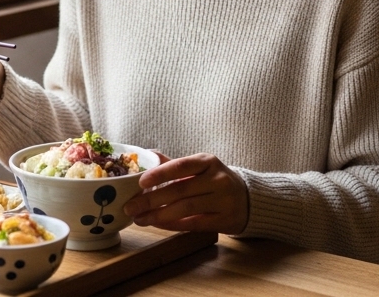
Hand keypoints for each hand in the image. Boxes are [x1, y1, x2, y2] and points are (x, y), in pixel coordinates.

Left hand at [123, 153, 249, 234]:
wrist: (248, 199)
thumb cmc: (215, 180)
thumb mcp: (199, 166)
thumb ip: (173, 163)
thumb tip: (146, 154)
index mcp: (208, 161)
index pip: (181, 165)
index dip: (160, 174)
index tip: (140, 182)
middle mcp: (217, 179)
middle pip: (180, 190)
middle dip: (151, 200)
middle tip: (130, 207)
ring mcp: (223, 201)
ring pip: (186, 209)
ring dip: (158, 215)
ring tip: (140, 219)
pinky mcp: (224, 220)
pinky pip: (194, 223)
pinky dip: (173, 225)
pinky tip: (158, 224)